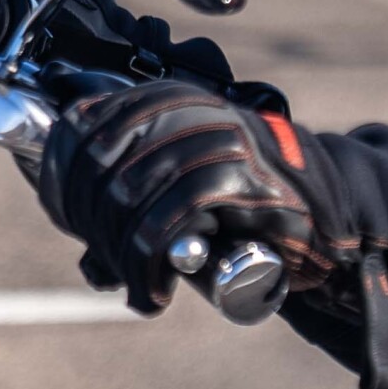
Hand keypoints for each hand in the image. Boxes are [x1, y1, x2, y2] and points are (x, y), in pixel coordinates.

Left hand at [35, 79, 359, 313]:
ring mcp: (214, 135)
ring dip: (124, 252)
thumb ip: (140, 213)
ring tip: (140, 285)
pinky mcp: (241, 172)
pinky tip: (156, 288)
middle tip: (116, 269)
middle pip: (100, 164)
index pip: (80, 128)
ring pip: (131, 190)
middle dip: (97, 227)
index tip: (78, 230)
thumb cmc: (249, 209)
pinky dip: (153, 258)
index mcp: (162, 100)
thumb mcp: (185, 194)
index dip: (65, 186)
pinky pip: (174, 213)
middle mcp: (185, 107)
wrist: (323, 214)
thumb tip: (91, 262)